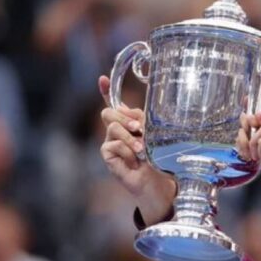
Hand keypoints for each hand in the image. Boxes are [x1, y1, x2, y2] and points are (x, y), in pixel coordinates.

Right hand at [98, 76, 175, 222]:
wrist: (156, 181)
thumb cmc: (157, 158)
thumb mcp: (154, 136)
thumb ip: (142, 121)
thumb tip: (129, 110)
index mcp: (128, 122)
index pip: (114, 104)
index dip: (106, 91)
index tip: (103, 78)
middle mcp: (116, 130)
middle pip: (109, 112)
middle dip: (124, 118)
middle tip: (139, 129)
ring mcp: (110, 142)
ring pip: (112, 128)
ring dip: (129, 138)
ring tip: (141, 150)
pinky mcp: (107, 154)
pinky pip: (113, 145)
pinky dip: (127, 152)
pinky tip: (134, 161)